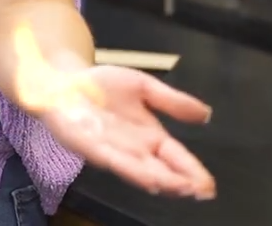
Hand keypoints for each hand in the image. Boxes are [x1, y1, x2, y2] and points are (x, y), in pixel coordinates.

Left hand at [37, 65, 214, 198]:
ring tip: (180, 188)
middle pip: (161, 170)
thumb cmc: (101, 86)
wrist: (63, 80)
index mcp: (149, 136)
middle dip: (180, 182)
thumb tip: (206, 113)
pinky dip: (129, 169)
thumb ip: (172, 101)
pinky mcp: (89, 146)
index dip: (193, 171)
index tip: (209, 185)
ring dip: (159, 180)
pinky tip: (145, 177)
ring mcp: (111, 151)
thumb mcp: (144, 87)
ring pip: (138, 171)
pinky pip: (111, 159)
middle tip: (200, 192)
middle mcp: (132, 150)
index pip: (176, 157)